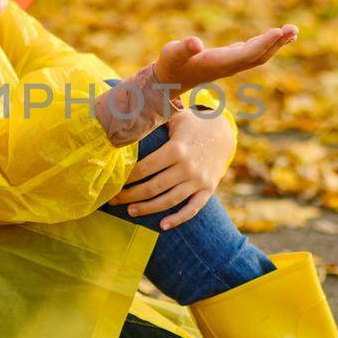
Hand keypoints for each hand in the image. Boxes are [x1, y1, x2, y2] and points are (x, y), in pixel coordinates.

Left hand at [104, 109, 235, 230]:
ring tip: (130, 211)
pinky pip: (193, 209)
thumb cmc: (191, 122)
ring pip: (169, 200)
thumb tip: (126, 111)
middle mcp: (187, 167)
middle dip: (130, 196)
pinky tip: (163, 225)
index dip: (127, 178)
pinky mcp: (208, 189)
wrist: (224, 131)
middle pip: (153, 187)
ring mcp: (199, 180)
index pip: (145, 168)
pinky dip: (178, 219)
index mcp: (176, 149)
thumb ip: (153, 116)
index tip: (113, 182)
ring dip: (148, 209)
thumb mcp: (174, 115)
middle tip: (113, 200)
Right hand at [153, 24, 297, 92]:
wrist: (169, 82)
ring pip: (259, 55)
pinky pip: (254, 53)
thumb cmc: (170, 65)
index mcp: (218, 63)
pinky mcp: (230, 60)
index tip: (278, 31)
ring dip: (276, 43)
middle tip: (294, 29)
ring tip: (293, 31)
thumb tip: (195, 42)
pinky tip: (277, 35)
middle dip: (276, 43)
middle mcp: (229, 66)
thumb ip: (183, 48)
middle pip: (259, 56)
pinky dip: (268, 43)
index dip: (263, 43)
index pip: (246, 54)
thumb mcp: (172, 54)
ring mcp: (231, 64)